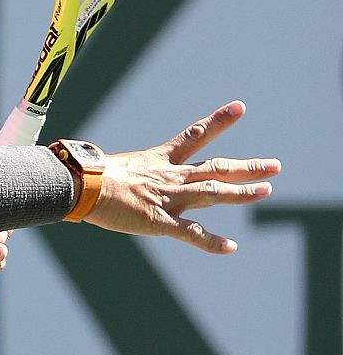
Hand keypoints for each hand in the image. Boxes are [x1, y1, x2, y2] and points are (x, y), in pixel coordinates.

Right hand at [86, 100, 278, 252]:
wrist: (80, 184)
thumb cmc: (86, 173)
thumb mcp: (111, 165)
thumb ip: (122, 168)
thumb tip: (104, 165)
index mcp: (159, 160)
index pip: (194, 136)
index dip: (218, 121)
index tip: (239, 108)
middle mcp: (170, 176)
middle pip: (216, 168)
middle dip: (248, 167)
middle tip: (275, 165)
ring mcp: (168, 198)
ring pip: (213, 193)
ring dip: (241, 193)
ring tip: (266, 191)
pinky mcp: (159, 221)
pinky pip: (191, 232)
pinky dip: (211, 241)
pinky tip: (230, 247)